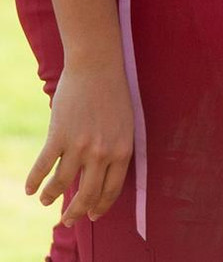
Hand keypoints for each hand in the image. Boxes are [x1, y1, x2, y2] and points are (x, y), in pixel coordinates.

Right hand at [26, 61, 132, 226]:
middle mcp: (102, 152)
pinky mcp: (59, 136)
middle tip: (67, 221)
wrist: (97, 67)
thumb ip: (114, 149)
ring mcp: (79, 145)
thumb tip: (100, 174)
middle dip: (76, 212)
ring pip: (62, 184)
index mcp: (122, 150)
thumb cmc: (114, 94)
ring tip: (46, 201)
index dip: (101, 206)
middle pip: (87, 194)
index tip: (93, 215)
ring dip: (51, 197)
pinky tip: (30, 189)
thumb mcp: (125, 124)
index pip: (112, 189)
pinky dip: (35, 181)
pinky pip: (43, 167)